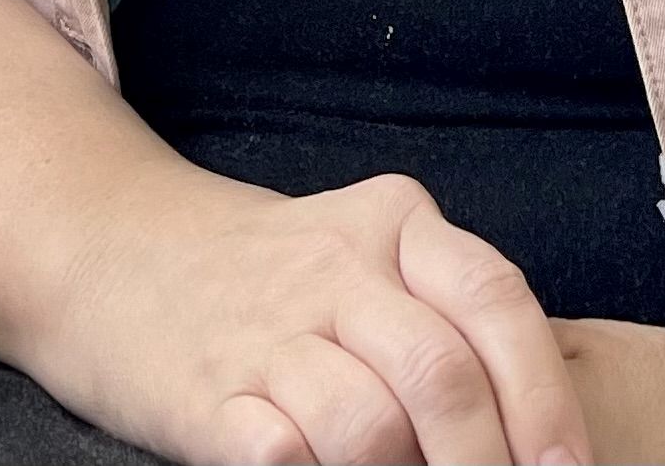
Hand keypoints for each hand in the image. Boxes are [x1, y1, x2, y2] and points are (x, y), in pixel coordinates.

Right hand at [42, 163, 595, 465]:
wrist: (120, 250)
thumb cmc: (280, 277)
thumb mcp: (371, 260)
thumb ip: (448, 320)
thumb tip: (540, 436)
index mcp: (396, 223)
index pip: (495, 301)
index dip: (544, 398)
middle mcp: (337, 266)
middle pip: (441, 376)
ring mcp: (268, 331)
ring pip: (368, 427)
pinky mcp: (206, 395)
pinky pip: (281, 456)